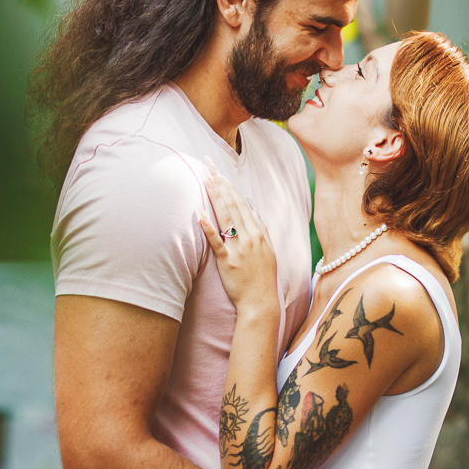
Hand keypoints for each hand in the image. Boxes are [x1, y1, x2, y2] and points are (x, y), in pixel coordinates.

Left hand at [198, 163, 280, 315]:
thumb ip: (261, 228)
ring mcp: (239, 248)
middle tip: (208, 166)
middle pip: (233, 205)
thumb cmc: (263, 278)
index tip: (219, 172)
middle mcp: (249, 237)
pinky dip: (208, 228)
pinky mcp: (228, 261)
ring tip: (206, 180)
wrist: (260, 302)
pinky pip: (216, 242)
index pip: (241, 204)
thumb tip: (253, 209)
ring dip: (215, 197)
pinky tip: (199, 215)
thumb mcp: (269, 250)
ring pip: (226, 217)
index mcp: (258, 233)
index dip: (229, 187)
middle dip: (220, 184)